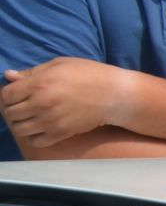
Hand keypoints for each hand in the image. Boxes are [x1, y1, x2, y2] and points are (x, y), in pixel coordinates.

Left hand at [1, 59, 131, 145]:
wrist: (115, 94)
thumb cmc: (89, 73)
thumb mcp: (61, 64)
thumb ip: (32, 71)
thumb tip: (8, 76)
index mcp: (40, 83)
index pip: (6, 95)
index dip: (8, 94)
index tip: (17, 93)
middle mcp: (41, 104)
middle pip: (9, 113)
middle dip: (13, 108)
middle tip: (25, 104)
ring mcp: (50, 121)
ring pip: (19, 129)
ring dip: (21, 122)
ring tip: (32, 116)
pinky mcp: (60, 134)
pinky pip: (34, 141)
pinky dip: (33, 135)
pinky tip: (40, 127)